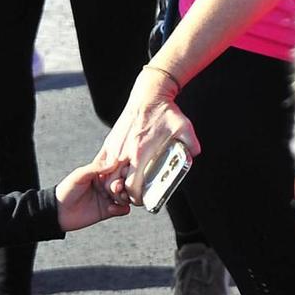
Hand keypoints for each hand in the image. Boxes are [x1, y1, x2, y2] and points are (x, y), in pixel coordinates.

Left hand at [54, 154, 134, 232]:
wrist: (57, 213)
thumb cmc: (66, 191)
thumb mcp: (79, 175)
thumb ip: (96, 167)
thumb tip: (115, 161)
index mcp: (102, 172)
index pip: (120, 168)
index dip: (123, 169)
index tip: (122, 172)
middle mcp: (108, 184)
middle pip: (126, 181)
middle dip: (124, 184)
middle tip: (116, 188)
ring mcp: (109, 197)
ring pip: (128, 195)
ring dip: (126, 196)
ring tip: (117, 198)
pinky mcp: (109, 211)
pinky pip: (123, 209)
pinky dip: (121, 209)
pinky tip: (111, 208)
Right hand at [98, 65, 199, 203]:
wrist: (148, 95)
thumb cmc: (166, 112)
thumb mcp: (185, 128)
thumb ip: (191, 145)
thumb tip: (194, 156)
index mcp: (140, 153)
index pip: (132, 187)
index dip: (137, 198)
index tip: (143, 199)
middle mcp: (124, 153)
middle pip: (114, 186)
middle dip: (122, 195)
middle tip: (132, 195)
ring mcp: (114, 148)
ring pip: (104, 177)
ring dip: (111, 185)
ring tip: (123, 185)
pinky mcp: (109, 143)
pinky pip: (100, 165)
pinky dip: (104, 173)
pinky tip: (115, 173)